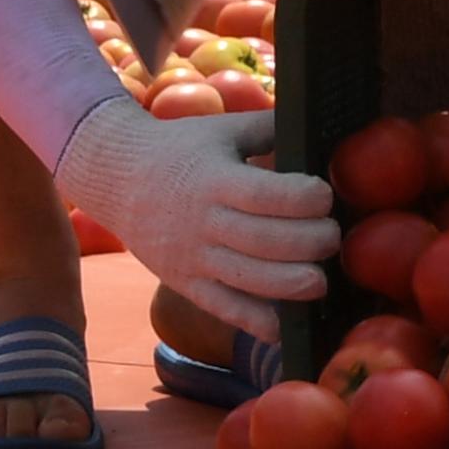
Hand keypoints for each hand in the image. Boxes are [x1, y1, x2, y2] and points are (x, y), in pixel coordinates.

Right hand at [53, 96, 339, 338]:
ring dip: (292, 286)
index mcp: (214, 179)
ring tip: (320, 281)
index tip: (326, 196)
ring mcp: (192, 258)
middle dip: (310, 243)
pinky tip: (286, 325)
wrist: (115, 177)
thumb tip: (316, 123)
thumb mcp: (221, 130)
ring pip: (248, 281)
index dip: (303, 199)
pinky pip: (224, 309)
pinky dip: (257, 323)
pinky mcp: (185, 284)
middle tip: (333, 238)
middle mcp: (203, 222)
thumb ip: (268, 128)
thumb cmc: (179, 148)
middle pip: (264, 242)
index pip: (264, 195)